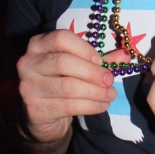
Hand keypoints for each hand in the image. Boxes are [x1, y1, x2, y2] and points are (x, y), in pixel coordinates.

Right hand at [17, 29, 117, 143]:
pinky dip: (90, 106)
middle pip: (64, 62)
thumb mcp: (79, 66)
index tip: (101, 61)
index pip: (61, 38)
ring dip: (95, 92)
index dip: (84, 49)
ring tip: (110, 95)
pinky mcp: (35, 109)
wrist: (41, 115)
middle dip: (92, 73)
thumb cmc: (62, 82)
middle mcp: (28, 62)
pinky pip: (68, 106)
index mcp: (38, 44)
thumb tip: (125, 55)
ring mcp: (28, 87)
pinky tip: (102, 106)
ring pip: (68, 87)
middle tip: (110, 81)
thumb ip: (100, 59)